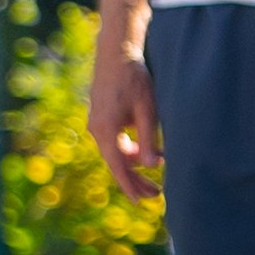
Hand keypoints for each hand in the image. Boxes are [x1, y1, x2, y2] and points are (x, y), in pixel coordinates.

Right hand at [87, 50, 162, 201]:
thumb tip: (152, 167)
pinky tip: (145, 148)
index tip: (143, 201)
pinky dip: (128, 149)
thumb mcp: (147, 110)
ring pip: (115, 152)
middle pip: (115, 163)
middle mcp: (97, 130)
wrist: (116, 54)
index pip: (118, 167)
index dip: (131, 186)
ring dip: (133, 163)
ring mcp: (96, 123)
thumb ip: (149, 139)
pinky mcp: (101, 116)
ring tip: (157, 168)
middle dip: (134, 179)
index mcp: (106, 130)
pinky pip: (114, 140)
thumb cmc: (134, 79)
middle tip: (155, 194)